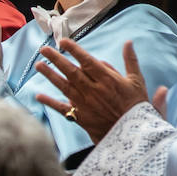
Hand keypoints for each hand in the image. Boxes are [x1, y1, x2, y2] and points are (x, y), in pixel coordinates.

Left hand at [34, 40, 150, 142]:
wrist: (132, 134)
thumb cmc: (135, 105)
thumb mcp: (137, 80)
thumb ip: (130, 60)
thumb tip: (128, 42)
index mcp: (107, 79)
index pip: (87, 61)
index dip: (74, 50)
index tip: (63, 41)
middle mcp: (93, 90)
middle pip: (71, 72)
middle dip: (57, 59)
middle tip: (44, 49)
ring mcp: (85, 104)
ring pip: (64, 87)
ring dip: (50, 75)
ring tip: (39, 65)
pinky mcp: (80, 117)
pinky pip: (62, 109)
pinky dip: (50, 102)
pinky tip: (39, 96)